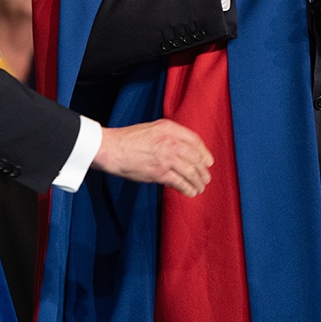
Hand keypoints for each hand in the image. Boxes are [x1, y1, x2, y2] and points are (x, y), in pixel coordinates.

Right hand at [92, 119, 213, 196]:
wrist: (112, 149)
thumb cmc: (129, 139)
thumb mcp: (152, 129)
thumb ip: (169, 135)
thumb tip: (183, 149)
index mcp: (169, 128)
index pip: (195, 140)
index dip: (204, 152)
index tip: (208, 161)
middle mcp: (171, 141)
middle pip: (196, 158)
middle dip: (203, 170)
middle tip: (206, 178)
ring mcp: (167, 158)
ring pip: (191, 172)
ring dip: (198, 181)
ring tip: (200, 187)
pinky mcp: (160, 173)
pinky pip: (180, 183)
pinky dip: (188, 189)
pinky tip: (191, 192)